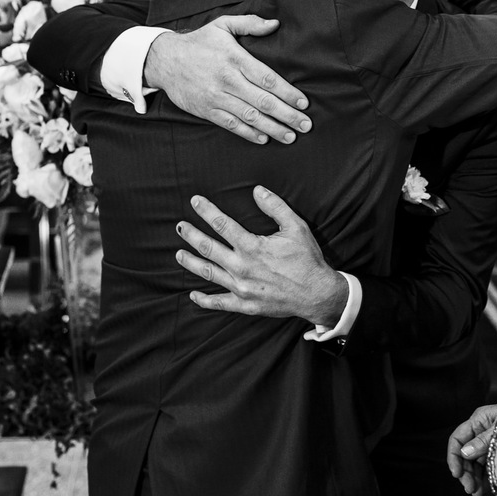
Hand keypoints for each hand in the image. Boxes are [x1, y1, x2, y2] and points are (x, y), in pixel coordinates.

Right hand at [144, 16, 311, 144]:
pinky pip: (230, 124)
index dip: (288, 92)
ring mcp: (215, 97)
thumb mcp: (223, 25)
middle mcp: (227, 79)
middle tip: (305, 125)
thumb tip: (275, 24)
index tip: (304, 102)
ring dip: (272, 128)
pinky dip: (248, 133)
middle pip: (263, 101)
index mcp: (234, 58)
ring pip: (249, 116)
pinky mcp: (206, 110)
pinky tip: (263, 138)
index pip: (267, 78)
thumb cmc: (199, 42)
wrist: (164, 60)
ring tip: (290, 136)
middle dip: (287, 115)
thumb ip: (250, 24)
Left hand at [176, 186, 346, 324]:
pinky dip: (205, 300)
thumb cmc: (307, 259)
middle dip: (191, 235)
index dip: (207, 211)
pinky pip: (219, 303)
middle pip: (208, 247)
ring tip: (178, 254)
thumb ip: (275, 207)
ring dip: (190, 263)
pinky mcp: (245, 305)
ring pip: (208, 273)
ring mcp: (241, 288)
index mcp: (252, 246)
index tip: (195, 201)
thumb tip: (257, 190)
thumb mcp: (296, 227)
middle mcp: (241, 267)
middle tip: (179, 226)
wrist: (317, 294)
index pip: (222, 224)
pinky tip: (193, 295)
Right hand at [446, 403, 496, 495]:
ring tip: (474, 492)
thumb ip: (483, 441)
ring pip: (474, 463)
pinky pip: (486, 467)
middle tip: (468, 487)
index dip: (453, 456)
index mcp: (479, 420)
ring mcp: (489, 443)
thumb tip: (464, 452)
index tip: (456, 473)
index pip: (457, 438)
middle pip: (465, 454)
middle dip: (465, 472)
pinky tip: (481, 490)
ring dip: (473, 478)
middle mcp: (481, 431)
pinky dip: (482, 479)